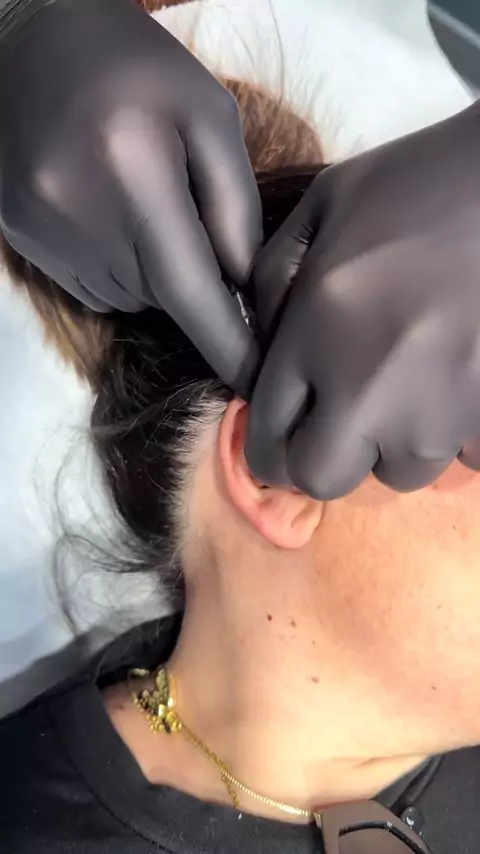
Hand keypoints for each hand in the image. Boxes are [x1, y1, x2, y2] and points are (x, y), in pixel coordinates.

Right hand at [0, 0, 260, 394]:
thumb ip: (234, 204)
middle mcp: (83, 220)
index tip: (258, 385)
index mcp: (135, 176)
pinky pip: (93, 284)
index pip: (191, 291)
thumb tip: (245, 286)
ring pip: (128, 296)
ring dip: (151, 271)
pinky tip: (109, 210)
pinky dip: (116, 264)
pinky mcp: (24, 241)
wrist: (24, 39)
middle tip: (188, 219)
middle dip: (192, 282)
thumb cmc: (134, 65)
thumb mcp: (207, 113)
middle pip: (162, 298)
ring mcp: (46, 236)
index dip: (229, 346)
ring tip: (141, 201)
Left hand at [247, 103, 479, 497]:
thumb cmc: (421, 181)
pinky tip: (458, 381)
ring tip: (410, 387)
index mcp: (317, 335)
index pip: (266, 441)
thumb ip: (272, 281)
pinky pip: (464, 457)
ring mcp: (441, 412)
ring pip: (399, 472)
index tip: (285, 428)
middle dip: (321, 457)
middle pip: (322, 478)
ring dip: (394, 443)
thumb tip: (261, 354)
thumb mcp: (322, 207)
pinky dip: (457, 431)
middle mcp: (371, 390)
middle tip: (339, 419)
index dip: (269, 443)